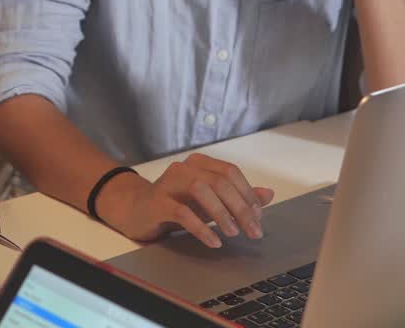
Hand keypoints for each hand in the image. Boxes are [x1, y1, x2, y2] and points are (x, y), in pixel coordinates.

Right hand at [95, 154, 274, 248]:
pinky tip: (213, 241)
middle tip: (253, 231)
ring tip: (233, 233)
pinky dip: (201, 227)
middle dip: (241, 208)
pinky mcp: (158, 202)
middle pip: (220, 181)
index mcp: (199, 164)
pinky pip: (182, 212)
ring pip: (201, 190)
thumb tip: (268, 194)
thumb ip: (238, 197)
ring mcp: (169, 183)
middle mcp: (185, 168)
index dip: (248, 194)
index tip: (259, 217)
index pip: (230, 172)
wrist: (135, 210)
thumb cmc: (175, 204)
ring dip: (222, 213)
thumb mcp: (210, 201)